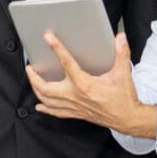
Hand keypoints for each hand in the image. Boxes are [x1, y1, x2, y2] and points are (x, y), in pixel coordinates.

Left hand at [26, 32, 156, 138]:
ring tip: (32, 80)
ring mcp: (74, 106)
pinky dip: (45, 108)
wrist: (127, 119)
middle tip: (30, 67)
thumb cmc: (123, 98)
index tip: (49, 38)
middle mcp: (75, 96)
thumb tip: (120, 39)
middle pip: (46, 87)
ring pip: (47, 100)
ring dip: (36, 90)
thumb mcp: (123, 73)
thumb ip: (121, 54)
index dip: (57, 49)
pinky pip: (56, 112)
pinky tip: (40, 105)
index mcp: (85, 84)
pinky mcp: (76, 113)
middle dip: (34, 77)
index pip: (67, 63)